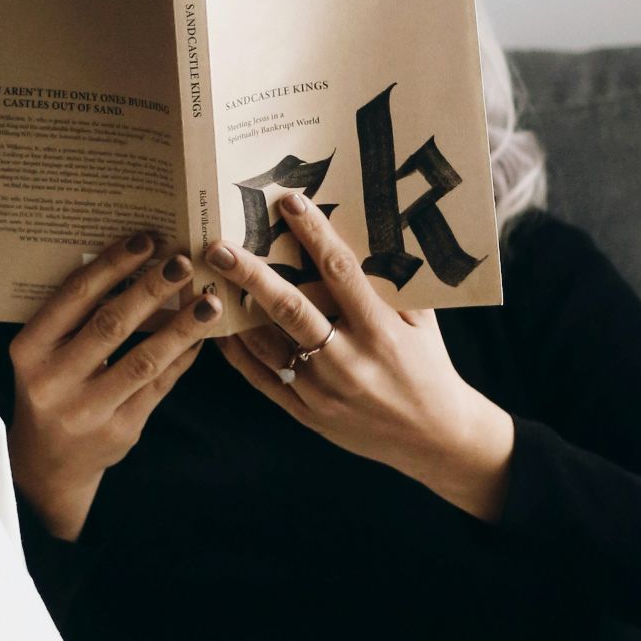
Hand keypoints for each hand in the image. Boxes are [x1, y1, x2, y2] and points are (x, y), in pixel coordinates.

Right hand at [9, 231, 221, 539]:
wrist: (47, 463)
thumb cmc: (50, 388)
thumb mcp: (44, 352)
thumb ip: (76, 316)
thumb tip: (137, 262)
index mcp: (29, 350)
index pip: (75, 297)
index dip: (113, 265)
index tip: (146, 239)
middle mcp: (53, 381)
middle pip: (112, 325)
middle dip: (152, 289)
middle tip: (184, 261)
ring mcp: (87, 411)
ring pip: (144, 359)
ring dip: (181, 327)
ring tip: (209, 302)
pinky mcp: (120, 432)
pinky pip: (159, 387)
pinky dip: (182, 358)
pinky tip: (201, 337)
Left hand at [207, 194, 515, 520]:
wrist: (434, 438)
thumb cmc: (429, 367)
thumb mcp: (423, 323)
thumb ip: (393, 284)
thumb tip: (366, 234)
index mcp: (381, 330)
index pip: (341, 272)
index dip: (314, 234)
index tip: (289, 202)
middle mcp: (349, 360)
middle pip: (290, 308)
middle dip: (251, 274)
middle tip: (218, 247)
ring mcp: (324, 390)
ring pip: (267, 345)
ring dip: (234, 312)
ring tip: (207, 282)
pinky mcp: (307, 413)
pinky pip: (262, 379)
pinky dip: (238, 353)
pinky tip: (219, 328)